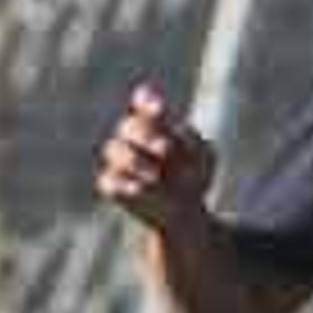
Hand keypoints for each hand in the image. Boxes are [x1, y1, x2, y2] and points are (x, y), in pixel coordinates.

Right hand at [96, 83, 217, 228]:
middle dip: (145, 134)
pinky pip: (108, 180)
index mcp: (156, 123)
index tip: (159, 109)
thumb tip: (175, 128)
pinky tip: (141, 188)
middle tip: (166, 148)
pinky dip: (125, 183)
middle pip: (127, 125)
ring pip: (115, 149)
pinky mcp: (110, 185)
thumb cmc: (194, 177)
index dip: (146, 101)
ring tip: (156, 176)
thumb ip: (191, 139)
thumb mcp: (203, 156)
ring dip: (136, 160)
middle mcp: (133, 138)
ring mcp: (119, 161)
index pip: (144, 101)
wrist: (186, 211)